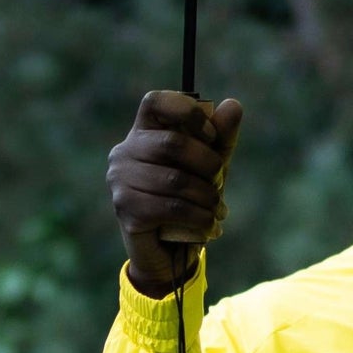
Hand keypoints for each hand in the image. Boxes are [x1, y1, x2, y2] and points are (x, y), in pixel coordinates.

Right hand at [106, 91, 243, 297]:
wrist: (171, 251)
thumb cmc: (189, 197)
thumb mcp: (210, 165)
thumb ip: (221, 136)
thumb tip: (233, 105)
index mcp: (142, 131)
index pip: (156, 101)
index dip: (187, 112)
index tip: (210, 135)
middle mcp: (124, 151)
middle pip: (173, 143)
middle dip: (208, 164)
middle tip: (219, 181)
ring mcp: (120, 180)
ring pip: (176, 180)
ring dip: (207, 197)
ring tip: (217, 209)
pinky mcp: (126, 209)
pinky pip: (172, 207)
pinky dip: (199, 217)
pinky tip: (209, 225)